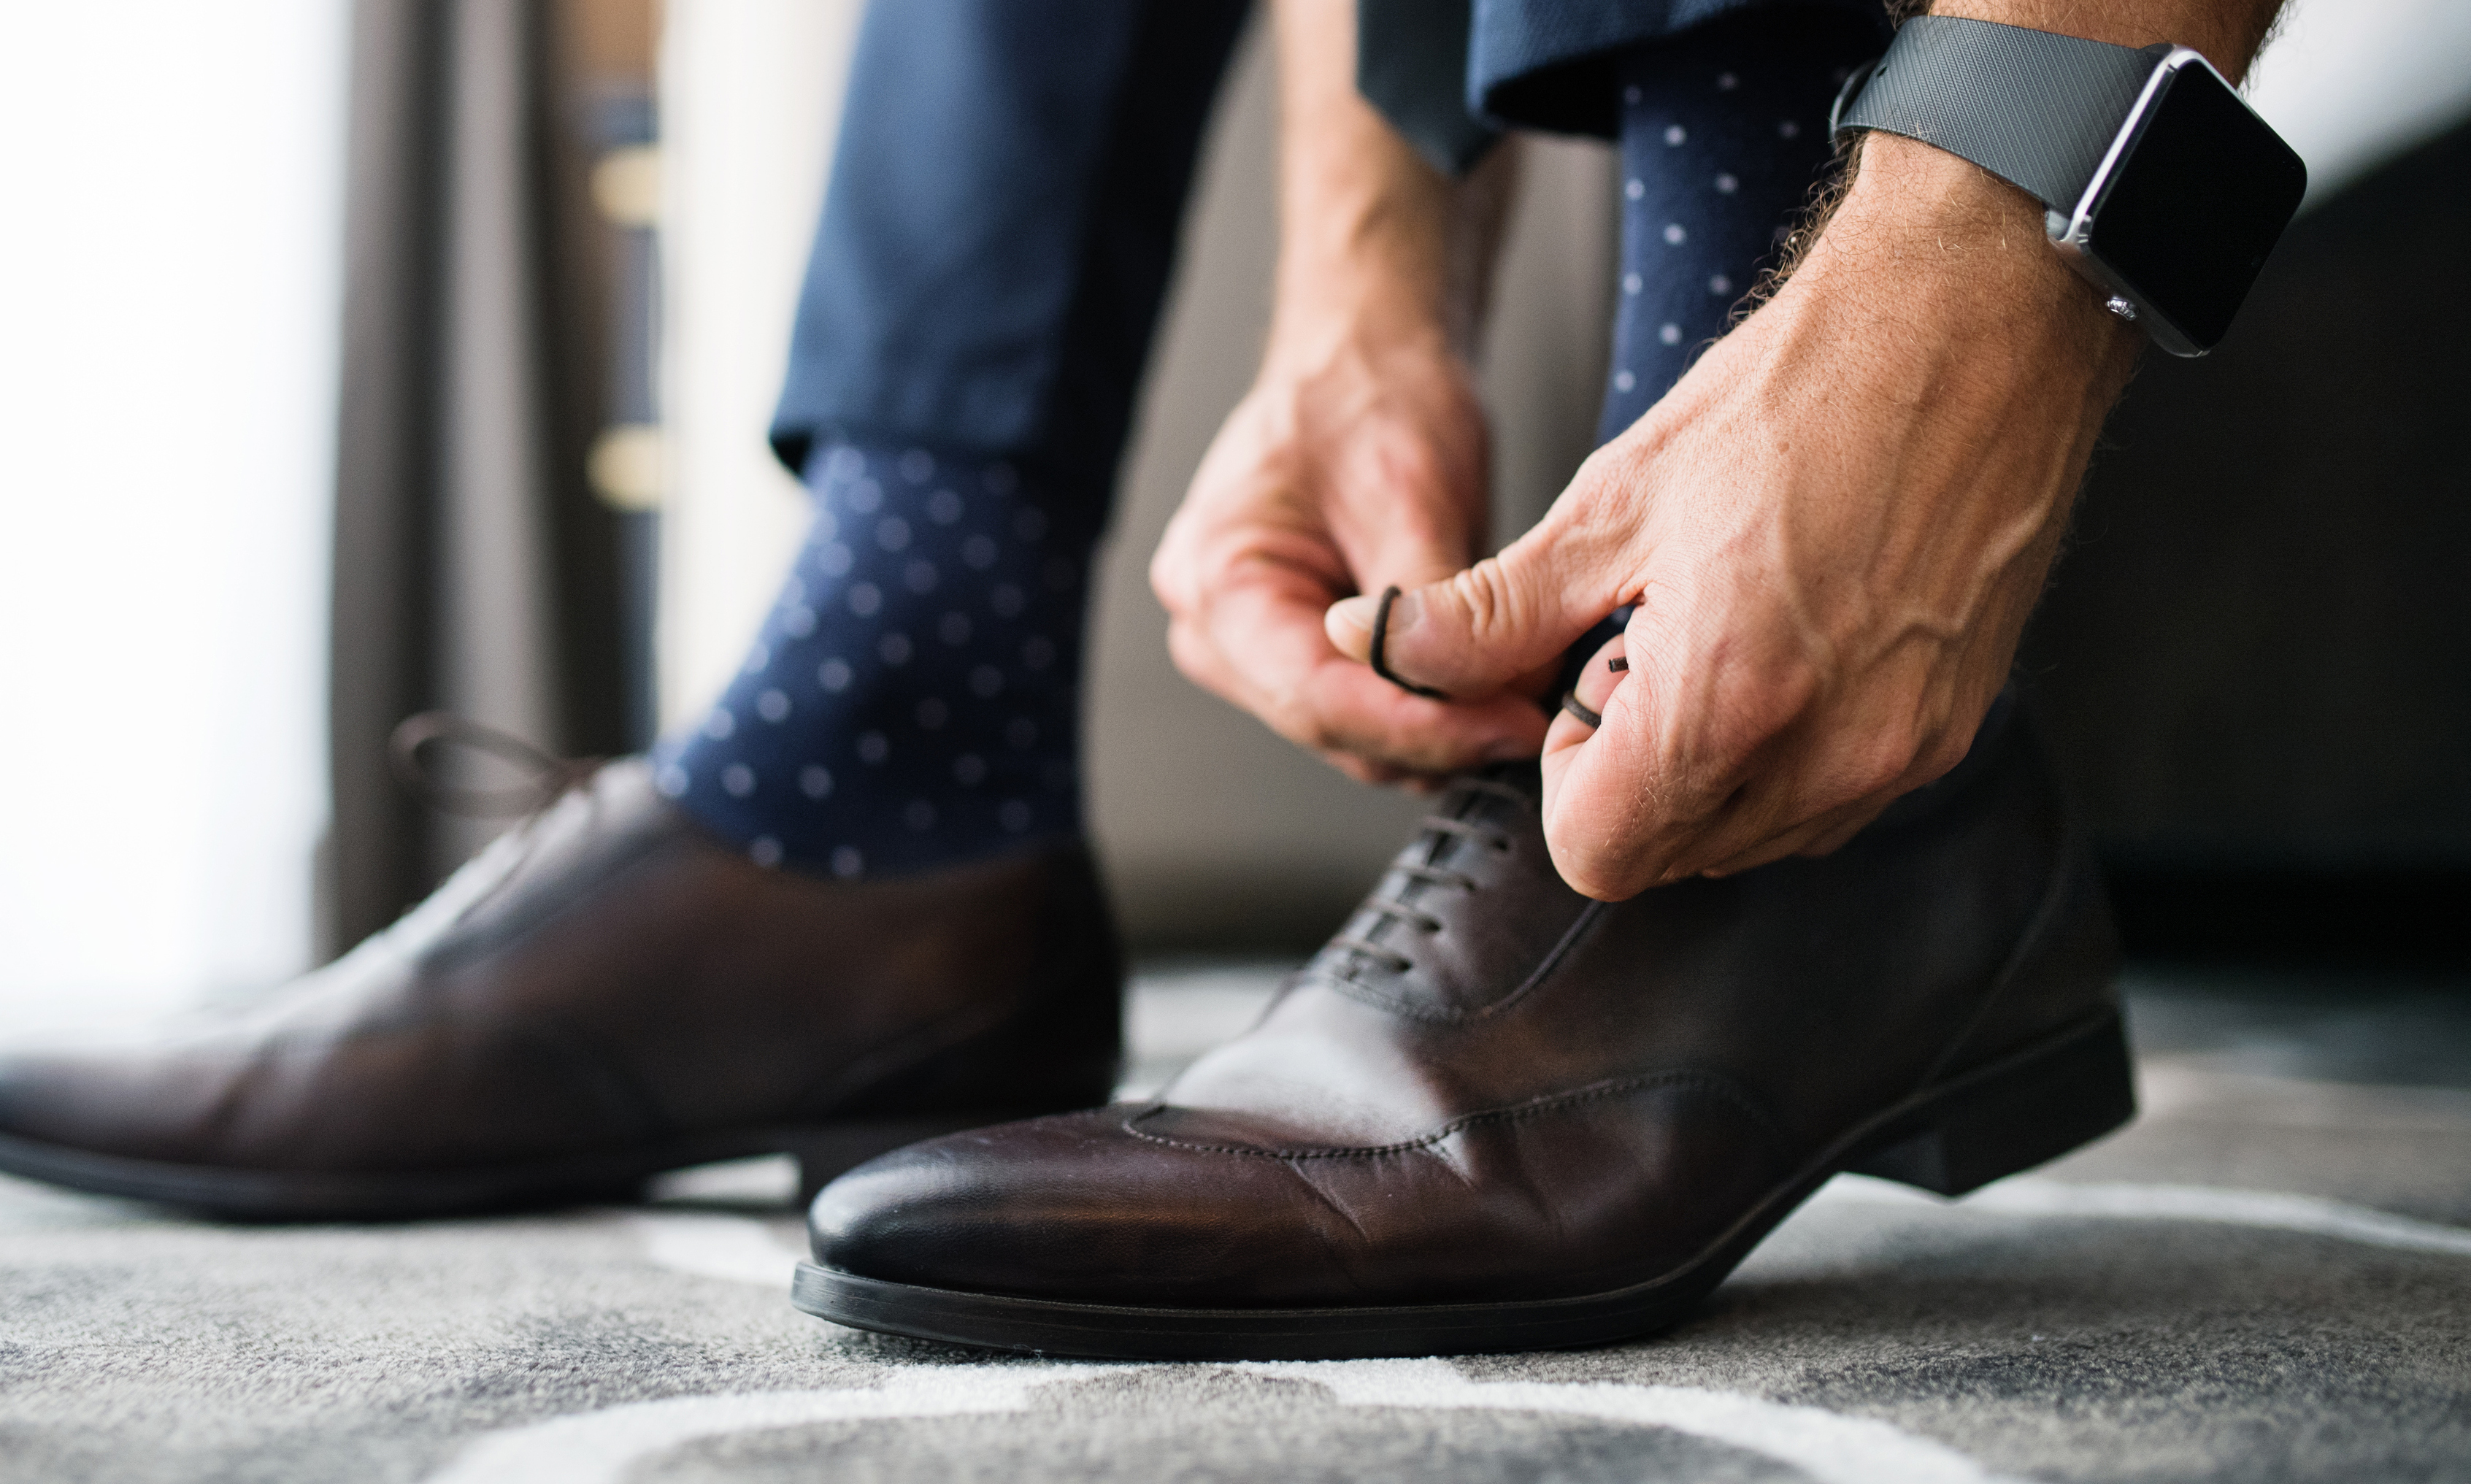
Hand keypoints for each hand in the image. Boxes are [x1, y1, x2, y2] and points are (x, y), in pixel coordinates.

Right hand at [1151, 332, 1549, 784]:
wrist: (1365, 356)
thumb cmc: (1368, 392)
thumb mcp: (1413, 495)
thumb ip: (1437, 608)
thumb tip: (1488, 697)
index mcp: (1217, 576)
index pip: (1315, 696)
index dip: (1421, 727)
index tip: (1506, 730)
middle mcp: (1213, 624)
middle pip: (1328, 725)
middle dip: (1435, 732)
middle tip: (1532, 720)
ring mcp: (1246, 644)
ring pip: (1347, 731)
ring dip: (1434, 728)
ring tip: (1518, 702)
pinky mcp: (1290, 649)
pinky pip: (1357, 706)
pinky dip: (1422, 706)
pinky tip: (1484, 689)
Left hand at [1327, 136, 2142, 895]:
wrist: (1976, 325)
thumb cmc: (1798, 394)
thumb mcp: (1610, 503)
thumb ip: (1487, 614)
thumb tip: (1371, 646)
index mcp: (1729, 702)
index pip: (1593, 854)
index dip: (1566, 774)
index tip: (1589, 676)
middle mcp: (1829, 756)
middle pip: (1669, 856)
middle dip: (1632, 771)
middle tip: (1658, 639)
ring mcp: (1901, 756)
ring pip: (1749, 837)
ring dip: (1708, 766)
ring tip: (1732, 627)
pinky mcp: (1947, 736)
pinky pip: (1828, 802)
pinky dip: (1786, 751)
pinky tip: (1793, 638)